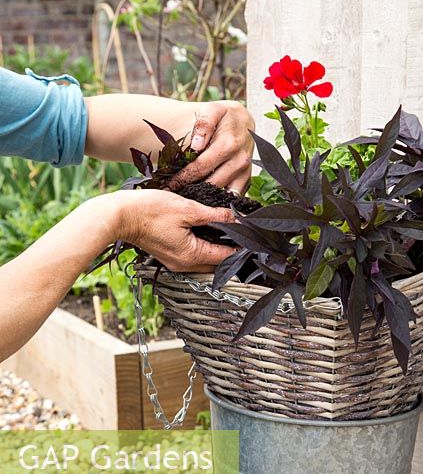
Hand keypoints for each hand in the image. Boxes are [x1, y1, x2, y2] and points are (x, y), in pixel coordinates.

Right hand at [113, 189, 235, 271]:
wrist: (120, 216)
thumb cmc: (150, 210)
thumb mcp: (187, 209)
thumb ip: (215, 215)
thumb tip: (237, 219)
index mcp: (192, 255)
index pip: (227, 257)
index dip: (241, 246)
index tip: (252, 234)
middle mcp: (185, 265)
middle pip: (217, 263)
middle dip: (231, 250)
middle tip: (242, 233)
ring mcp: (176, 263)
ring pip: (206, 262)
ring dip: (217, 250)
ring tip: (227, 231)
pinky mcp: (169, 256)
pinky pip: (194, 257)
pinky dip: (204, 248)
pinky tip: (207, 233)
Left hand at [169, 100, 254, 193]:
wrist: (244, 120)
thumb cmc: (224, 116)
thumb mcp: (212, 110)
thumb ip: (204, 124)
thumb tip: (196, 145)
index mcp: (229, 144)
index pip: (201, 167)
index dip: (183, 178)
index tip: (169, 185)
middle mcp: (240, 160)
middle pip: (211, 183)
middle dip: (191, 190)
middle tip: (174, 194)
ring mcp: (245, 171)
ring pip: (223, 193)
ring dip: (205, 198)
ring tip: (188, 198)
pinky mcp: (248, 178)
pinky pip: (234, 195)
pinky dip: (220, 199)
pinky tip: (205, 199)